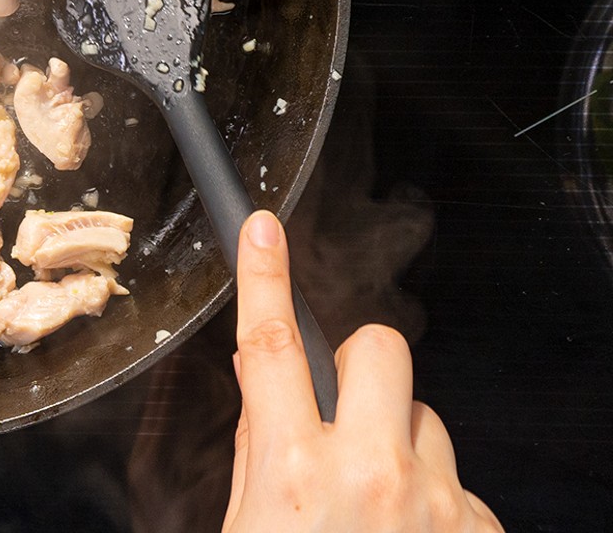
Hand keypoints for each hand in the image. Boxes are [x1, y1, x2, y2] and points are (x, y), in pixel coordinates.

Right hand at [222, 210, 502, 531]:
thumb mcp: (249, 528)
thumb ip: (262, 452)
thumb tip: (265, 382)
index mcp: (295, 473)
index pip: (272, 348)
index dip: (264, 279)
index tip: (264, 230)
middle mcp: (372, 476)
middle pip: (380, 350)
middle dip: (360, 360)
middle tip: (343, 405)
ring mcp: (438, 504)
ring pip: (425, 418)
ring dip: (400, 443)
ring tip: (378, 508)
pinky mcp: (483, 531)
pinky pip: (461, 482)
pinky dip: (435, 502)